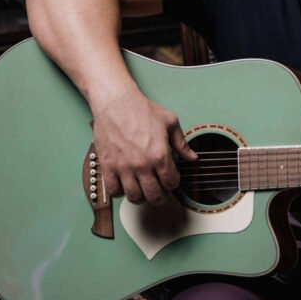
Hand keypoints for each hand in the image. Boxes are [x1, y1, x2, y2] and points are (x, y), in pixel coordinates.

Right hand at [90, 89, 197, 205]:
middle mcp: (142, 165)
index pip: (171, 183)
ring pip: (134, 197)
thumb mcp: (170, 122)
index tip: (171, 179)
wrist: (115, 102)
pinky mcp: (107, 166)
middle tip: (159, 191)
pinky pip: (114, 191)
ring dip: (141, 196)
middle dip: (160, 196)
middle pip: (154, 196)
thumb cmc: (141, 110)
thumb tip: (192, 157)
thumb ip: (182, 143)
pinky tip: (125, 184)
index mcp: (160, 155)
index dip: (173, 182)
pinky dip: (120, 192)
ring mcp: (123, 167)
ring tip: (143, 190)